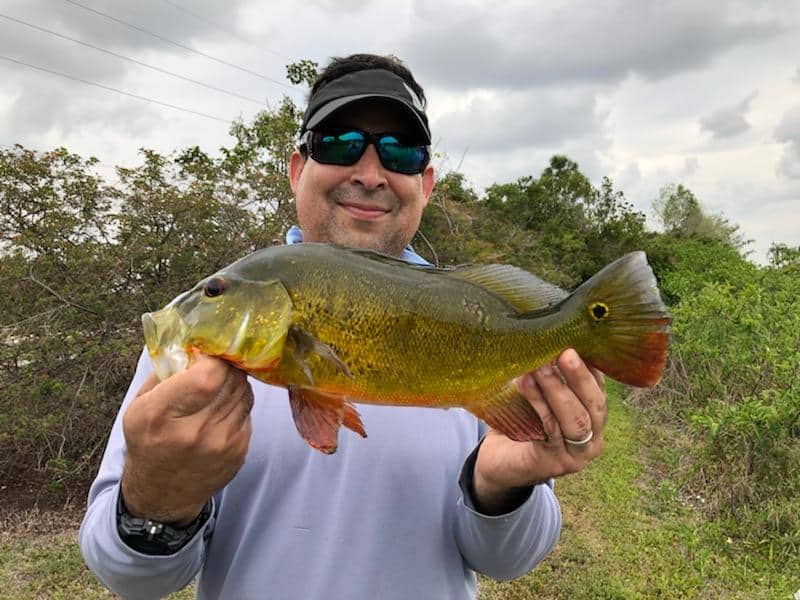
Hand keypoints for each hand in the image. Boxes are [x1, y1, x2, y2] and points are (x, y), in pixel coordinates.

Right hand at [120, 354, 253, 524]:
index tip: (207, 355)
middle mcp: (194, 431)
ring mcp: (221, 443)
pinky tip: (221, 410)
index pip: (209, 375)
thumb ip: (165, 372)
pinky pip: (248, 412)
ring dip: (234, 384)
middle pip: (231, 380)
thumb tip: (194, 344)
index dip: (214, 359)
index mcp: (162, 415)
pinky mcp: (239, 451)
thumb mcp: (140, 405)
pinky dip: (238, 404)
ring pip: (244, 393)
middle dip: (226, 367)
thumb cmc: (148, 441)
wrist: (162, 494)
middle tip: (216, 366)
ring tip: (216, 389)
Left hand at [472, 348, 605, 514]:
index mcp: (593, 415)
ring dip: (556, 389)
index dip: (591, 365)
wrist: (497, 463)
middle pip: (595, 405)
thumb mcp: (539, 394)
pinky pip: (550, 430)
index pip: (599, 387)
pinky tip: (525, 384)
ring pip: (575, 419)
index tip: (577, 339)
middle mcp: (593, 437)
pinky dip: (538, 404)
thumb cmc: (520, 422)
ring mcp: (577, 454)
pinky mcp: (555, 464)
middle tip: (566, 352)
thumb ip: (549, 373)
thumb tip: (544, 334)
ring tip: (540, 366)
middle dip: (580, 377)